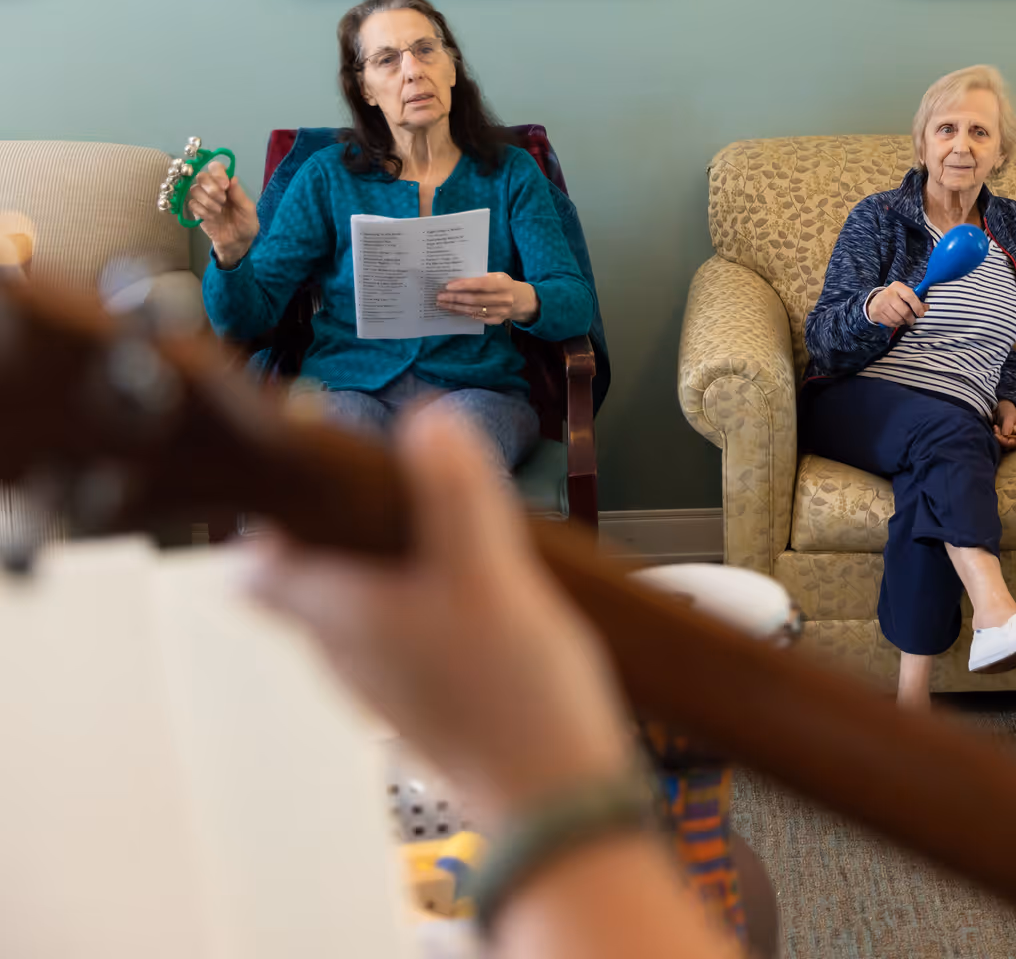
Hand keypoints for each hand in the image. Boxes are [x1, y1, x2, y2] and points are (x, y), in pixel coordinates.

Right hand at [184, 159, 259, 266]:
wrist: (237, 242)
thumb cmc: (246, 223)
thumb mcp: (248, 209)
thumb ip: (239, 194)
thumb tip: (232, 178)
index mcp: (227, 184)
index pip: (216, 168)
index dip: (217, 173)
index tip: (225, 185)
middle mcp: (213, 188)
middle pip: (201, 176)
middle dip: (211, 187)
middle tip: (222, 199)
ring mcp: (204, 199)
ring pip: (194, 189)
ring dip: (207, 200)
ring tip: (219, 211)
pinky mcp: (196, 211)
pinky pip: (192, 204)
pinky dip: (202, 210)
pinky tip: (212, 217)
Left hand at [242, 410, 633, 825]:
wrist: (556, 797)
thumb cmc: (511, 693)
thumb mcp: (490, 571)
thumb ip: (456, 493)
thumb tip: (428, 419)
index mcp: (336, 614)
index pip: (258, 563)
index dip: (277, 514)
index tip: (317, 474)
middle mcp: (343, 655)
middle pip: (313, 579)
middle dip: (347, 529)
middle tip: (404, 484)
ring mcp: (385, 687)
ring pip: (363, 609)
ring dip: (395, 566)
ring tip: (459, 532)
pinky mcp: (428, 707)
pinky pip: (407, 640)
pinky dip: (428, 607)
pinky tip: (488, 596)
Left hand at [439, 273, 536, 324]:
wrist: (522, 301)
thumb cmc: (505, 285)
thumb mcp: (498, 276)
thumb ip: (482, 277)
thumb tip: (458, 279)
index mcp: (503, 284)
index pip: (481, 285)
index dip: (464, 285)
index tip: (448, 285)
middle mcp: (503, 299)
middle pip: (474, 299)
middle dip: (455, 297)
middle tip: (440, 296)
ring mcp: (500, 312)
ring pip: (473, 310)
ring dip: (455, 307)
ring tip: (441, 304)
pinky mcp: (495, 321)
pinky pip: (475, 317)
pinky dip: (462, 313)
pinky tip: (452, 310)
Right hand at [865, 281, 926, 328]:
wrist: (875, 301)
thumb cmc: (893, 298)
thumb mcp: (903, 295)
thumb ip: (915, 301)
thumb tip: (926, 308)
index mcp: (897, 286)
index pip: (910, 297)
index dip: (917, 307)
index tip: (921, 314)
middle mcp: (888, 293)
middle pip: (905, 311)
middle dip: (910, 319)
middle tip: (912, 321)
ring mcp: (881, 303)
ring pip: (898, 319)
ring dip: (903, 322)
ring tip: (903, 320)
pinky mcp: (876, 312)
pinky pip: (890, 323)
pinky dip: (895, 324)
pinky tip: (896, 321)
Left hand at [992, 399, 1015, 449]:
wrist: (1004, 407)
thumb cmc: (1009, 411)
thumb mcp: (1009, 418)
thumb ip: (1008, 428)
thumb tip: (1005, 438)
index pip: (1014, 443)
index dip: (1005, 442)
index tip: (996, 435)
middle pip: (1008, 444)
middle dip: (1000, 438)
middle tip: (995, 429)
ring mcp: (1012, 438)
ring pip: (1003, 443)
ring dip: (998, 436)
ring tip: (995, 427)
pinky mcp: (1007, 438)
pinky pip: (1001, 440)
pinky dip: (997, 435)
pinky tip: (996, 427)